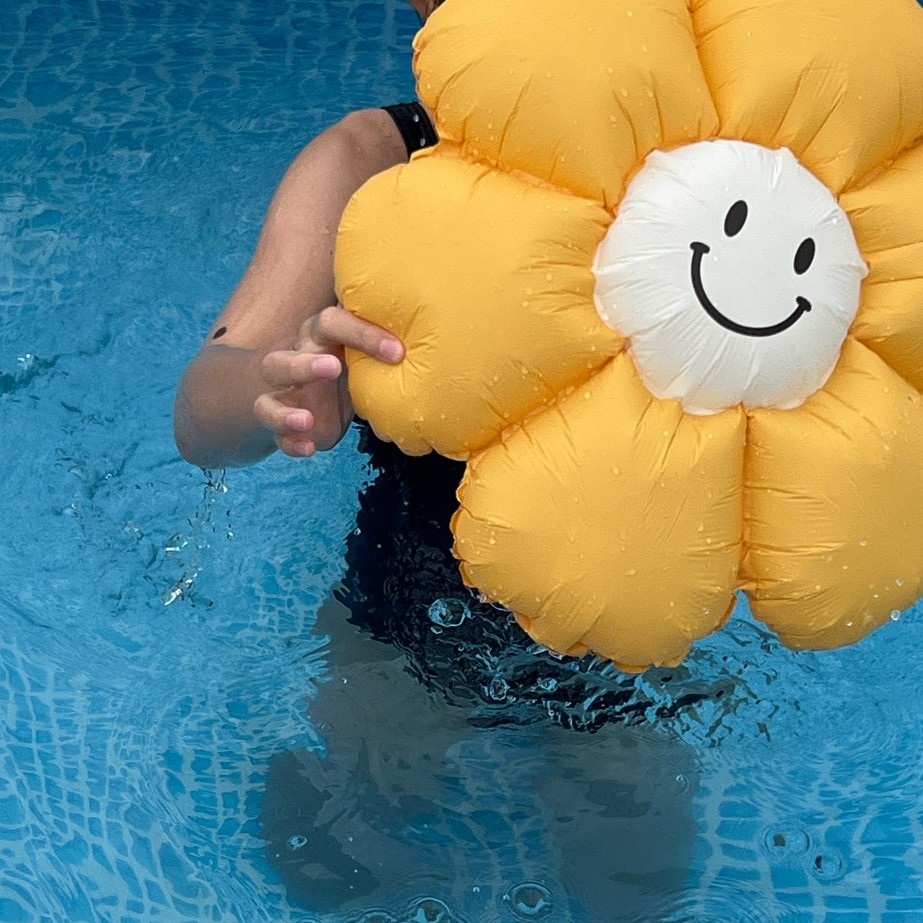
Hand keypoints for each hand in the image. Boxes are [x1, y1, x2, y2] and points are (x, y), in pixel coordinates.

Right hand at [253, 305, 403, 457]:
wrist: (282, 391)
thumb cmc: (336, 370)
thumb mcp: (358, 362)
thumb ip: (383, 358)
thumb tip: (444, 354)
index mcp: (320, 336)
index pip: (334, 322)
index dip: (364, 333)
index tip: (397, 352)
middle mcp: (293, 355)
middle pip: (288, 352)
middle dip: (308, 362)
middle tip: (332, 367)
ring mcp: (278, 388)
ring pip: (269, 391)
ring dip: (286, 407)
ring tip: (307, 420)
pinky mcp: (270, 416)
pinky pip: (272, 427)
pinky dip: (288, 440)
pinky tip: (308, 449)